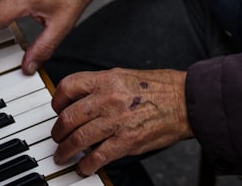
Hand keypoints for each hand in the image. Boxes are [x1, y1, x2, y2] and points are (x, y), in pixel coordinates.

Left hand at [50, 68, 191, 175]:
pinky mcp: (126, 141)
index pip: (68, 87)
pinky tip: (84, 167)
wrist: (185, 101)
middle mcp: (108, 98)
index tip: (56, 110)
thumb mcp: (125, 75)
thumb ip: (102, 86)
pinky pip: (97, 156)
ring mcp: (116, 121)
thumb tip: (81, 100)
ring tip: (63, 156)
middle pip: (68, 117)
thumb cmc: (160, 87)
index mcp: (107, 79)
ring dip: (65, 151)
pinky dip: (86, 165)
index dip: (57, 101)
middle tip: (57, 138)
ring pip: (77, 139)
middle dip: (57, 132)